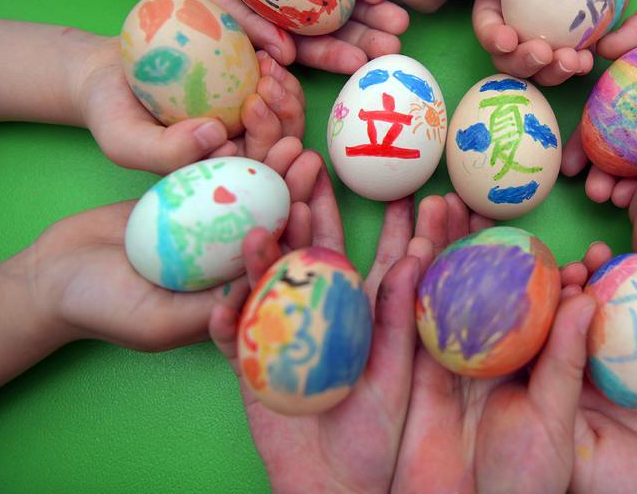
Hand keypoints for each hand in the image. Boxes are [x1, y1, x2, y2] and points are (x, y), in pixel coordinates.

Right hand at [30, 137, 305, 349]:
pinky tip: (253, 127)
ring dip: (273, 169)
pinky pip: (222, 177)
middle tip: (307, 161)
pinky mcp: (196, 203)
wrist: (54, 272)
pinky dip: (237, 154)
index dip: (293, 240)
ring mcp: (215, 232)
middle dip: (294, 195)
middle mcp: (231, 264)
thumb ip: (204, 312)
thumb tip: (255, 288)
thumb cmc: (100, 306)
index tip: (301, 208)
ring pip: (254, 198)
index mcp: (234, 299)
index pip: (275, 269)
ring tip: (290, 139)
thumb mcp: (155, 319)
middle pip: (273, 226)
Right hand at [74, 36, 303, 173]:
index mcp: (217, 178)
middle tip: (268, 87)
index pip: (257, 183)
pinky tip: (266, 58)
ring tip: (267, 69)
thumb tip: (218, 138)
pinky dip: (281, 78)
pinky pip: (281, 95)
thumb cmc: (113, 114)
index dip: (278, 164)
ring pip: (287, 123)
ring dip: (287, 98)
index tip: (276, 132)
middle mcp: (237, 156)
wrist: (109, 74)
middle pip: (279, 151)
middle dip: (285, 122)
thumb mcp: (125, 140)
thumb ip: (166, 151)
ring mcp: (247, 127)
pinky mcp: (250, 97)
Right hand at [138, 0, 408, 73]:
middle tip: (393, 45)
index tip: (358, 64)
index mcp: (268, 29)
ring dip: (375, 10)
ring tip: (400, 18)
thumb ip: (240, 23)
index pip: (306, 51)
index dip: (332, 58)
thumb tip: (283, 56)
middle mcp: (294, 7)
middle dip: (367, 37)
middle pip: (338, 29)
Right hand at [208, 168, 419, 491]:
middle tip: (307, 172)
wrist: (331, 484)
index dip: (393, 221)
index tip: (398, 183)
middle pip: (316, 250)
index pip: (383, 255)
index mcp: (368, 311)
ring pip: (269, 281)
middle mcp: (324, 310)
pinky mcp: (249, 360)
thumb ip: (398, 320)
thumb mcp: (396, 376)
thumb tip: (414, 260)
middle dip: (312, 211)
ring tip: (257, 232)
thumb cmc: (377, 435)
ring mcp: (282, 329)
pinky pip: (232, 335)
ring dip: (260, 256)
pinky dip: (223, 320)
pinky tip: (223, 302)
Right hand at [393, 194, 596, 492]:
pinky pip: (401, 326)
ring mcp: (441, 362)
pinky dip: (401, 287)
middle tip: (463, 195)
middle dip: (466, 236)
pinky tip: (408, 251)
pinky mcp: (405, 378)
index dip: (523, 257)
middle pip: (471, 281)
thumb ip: (566, 362)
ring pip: (435, 291)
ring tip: (433, 203)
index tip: (525, 220)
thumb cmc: (525, 482)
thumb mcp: (555, 422)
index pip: (524, 296)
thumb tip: (588, 299)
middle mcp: (480, 352)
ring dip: (431, 246)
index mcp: (522, 358)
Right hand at [470, 0, 636, 85]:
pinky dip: (577, 67)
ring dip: (551, 73)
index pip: (486, 23)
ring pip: (541, 67)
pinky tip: (586, 60)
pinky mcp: (581, 38)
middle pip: (509, 56)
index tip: (507, 38)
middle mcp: (521, 20)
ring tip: (571, 61)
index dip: (491, 36)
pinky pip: (573, 62)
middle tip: (543, 53)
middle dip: (521, 63)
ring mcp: (552, 32)